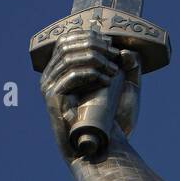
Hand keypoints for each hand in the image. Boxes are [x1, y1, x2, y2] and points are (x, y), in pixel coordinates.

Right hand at [40, 30, 141, 159]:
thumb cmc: (113, 117)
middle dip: (94, 46)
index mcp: (63, 69)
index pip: (68, 40)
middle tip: (115, 55)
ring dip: (95, 59)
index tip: (111, 43)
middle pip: (67, 45)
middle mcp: (51, 76)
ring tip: (114, 69)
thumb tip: (125, 51)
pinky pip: (70, 76)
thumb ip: (129, 67)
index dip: (89, 36)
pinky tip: (107, 79)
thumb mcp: (126, 87)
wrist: (106, 144)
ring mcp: (50, 87)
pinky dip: (91, 73)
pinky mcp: (53, 99)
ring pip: (69, 58)